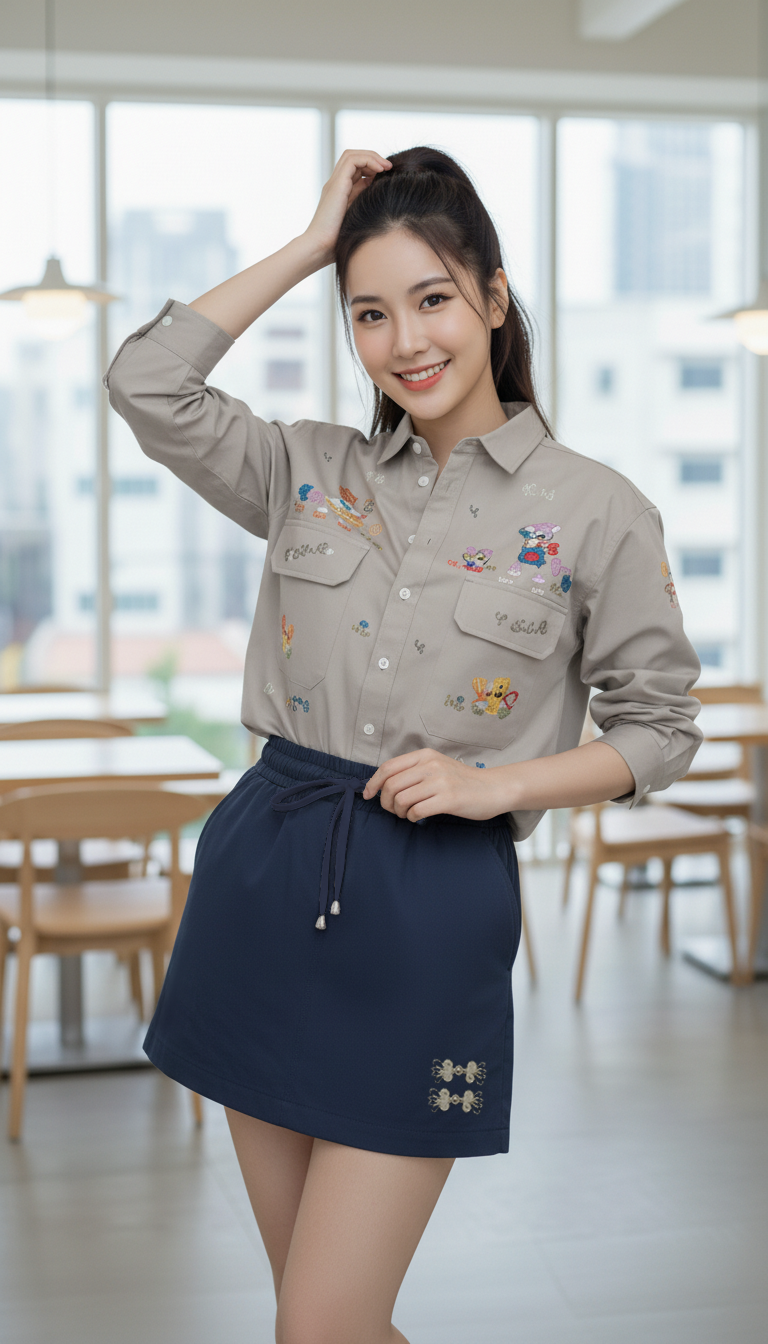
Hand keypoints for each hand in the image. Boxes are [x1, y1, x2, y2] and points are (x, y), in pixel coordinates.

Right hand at [303, 149, 391, 263]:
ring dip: (372, 156)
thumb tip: (381, 194)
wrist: (320, 248)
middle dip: (373, 158)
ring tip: (386, 166)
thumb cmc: (339, 242)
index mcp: (341, 192)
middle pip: (354, 158)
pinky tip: (380, 170)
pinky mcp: (336, 185)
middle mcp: (336, 185)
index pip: (356, 169)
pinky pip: (352, 161)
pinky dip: (368, 160)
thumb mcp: (357, 219)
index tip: (388, 175)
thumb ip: (365, 205)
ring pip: (352, 155)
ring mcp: (334, 183)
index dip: (373, 168)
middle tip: (389, 167)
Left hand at [362, 748, 508, 822]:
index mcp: (425, 755)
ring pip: (401, 799)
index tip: (368, 795)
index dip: (373, 783)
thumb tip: (384, 784)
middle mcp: (431, 765)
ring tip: (408, 814)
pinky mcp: (448, 799)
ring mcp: (440, 781)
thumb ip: (414, 770)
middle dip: (385, 802)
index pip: (388, 767)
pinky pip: (417, 811)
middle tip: (393, 810)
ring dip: (399, 812)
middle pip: (390, 785)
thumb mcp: (437, 766)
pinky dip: (413, 818)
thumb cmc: (463, 781)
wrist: (494, 788)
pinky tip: (419, 817)